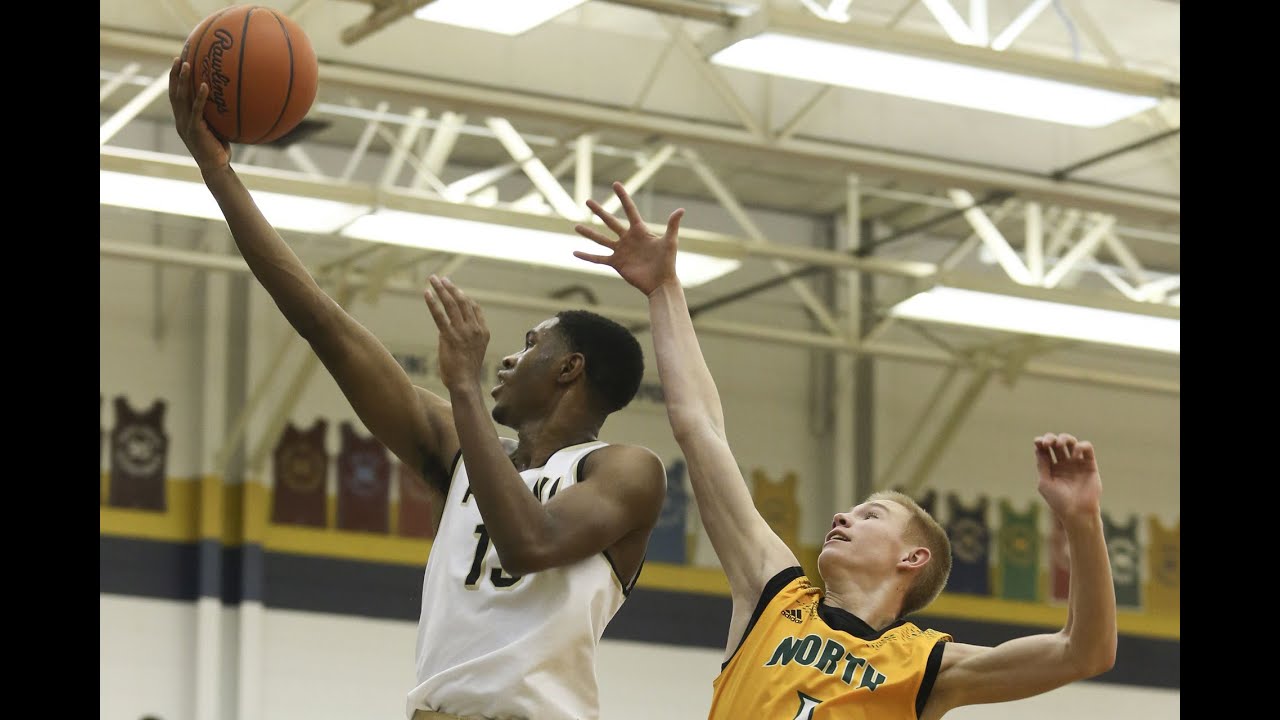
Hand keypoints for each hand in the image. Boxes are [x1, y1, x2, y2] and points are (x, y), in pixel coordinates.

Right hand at [168, 56, 230, 174]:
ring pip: (181, 98)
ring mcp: (186, 124)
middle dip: (175, 74)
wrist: (216, 167)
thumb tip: (229, 99)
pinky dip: (199, 97)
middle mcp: (181, 120)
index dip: (175, 80)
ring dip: (183, 80)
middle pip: (174, 92)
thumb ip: (216, 114)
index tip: (178, 63)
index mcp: (183, 119)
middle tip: (178, 57)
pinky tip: (204, 85)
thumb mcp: (216, 128)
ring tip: (187, 64)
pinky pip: (197, 110)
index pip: (175, 95)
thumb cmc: (219, 148)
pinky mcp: (195, 130)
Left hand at [423, 275, 489, 391]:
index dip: (463, 296)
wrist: (465, 383)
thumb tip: (446, 328)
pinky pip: (440, 316)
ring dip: (441, 289)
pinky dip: (433, 303)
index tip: (454, 288)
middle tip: (441, 278)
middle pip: (462, 301)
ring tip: (433, 279)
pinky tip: (427, 293)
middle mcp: (475, 329)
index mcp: (483, 331)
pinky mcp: (450, 336)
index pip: (474, 307)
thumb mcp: (471, 350)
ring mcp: (463, 332)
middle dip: (450, 287)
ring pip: (451, 304)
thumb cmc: (466, 370)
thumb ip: (462, 336)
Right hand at [573, 181, 684, 295]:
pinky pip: (598, 259)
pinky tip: (575, 252)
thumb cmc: (667, 262)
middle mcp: (627, 238)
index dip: (623, 197)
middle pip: (610, 222)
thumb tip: (681, 209)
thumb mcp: (670, 242)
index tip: (615, 184)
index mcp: (639, 231)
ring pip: (601, 239)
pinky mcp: (616, 263)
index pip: (629, 210)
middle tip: (587, 201)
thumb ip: (672, 225)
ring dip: (589, 233)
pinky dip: (587, 256)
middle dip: (599, 211)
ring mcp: (621, 251)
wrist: (661, 282)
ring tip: (576, 226)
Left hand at [1034, 433, 1102, 521]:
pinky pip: (1087, 448)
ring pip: (1072, 442)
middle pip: (1057, 444)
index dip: (1041, 442)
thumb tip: (1038, 449)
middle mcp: (1064, 464)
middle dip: (1051, 439)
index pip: (1045, 450)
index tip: (1038, 442)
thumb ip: (1042, 465)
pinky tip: (1075, 454)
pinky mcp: (1090, 465)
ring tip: (1060, 444)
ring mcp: (1077, 463)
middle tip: (1048, 443)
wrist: (1078, 512)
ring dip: (1065, 438)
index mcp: (1052, 468)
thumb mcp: (1045, 483)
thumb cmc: (1059, 501)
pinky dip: (1081, 446)